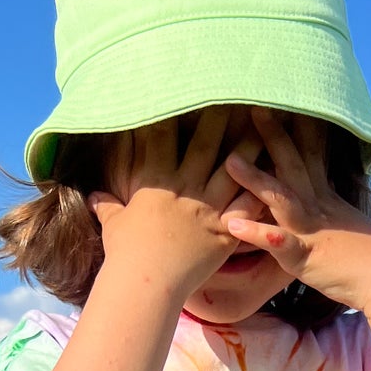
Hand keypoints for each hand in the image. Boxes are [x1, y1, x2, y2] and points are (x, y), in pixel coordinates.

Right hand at [86, 106, 266, 297]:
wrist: (144, 285)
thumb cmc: (125, 255)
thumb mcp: (113, 224)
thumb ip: (107, 205)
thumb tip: (93, 195)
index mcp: (154, 181)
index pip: (160, 135)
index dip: (169, 109)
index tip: (178, 86)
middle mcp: (183, 189)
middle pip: (203, 143)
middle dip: (217, 114)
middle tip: (232, 89)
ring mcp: (206, 210)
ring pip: (231, 169)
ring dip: (248, 144)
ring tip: (262, 123)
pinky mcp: (223, 233)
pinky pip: (247, 207)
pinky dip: (262, 190)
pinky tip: (277, 174)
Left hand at [222, 109, 370, 311]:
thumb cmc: (367, 257)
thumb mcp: (344, 223)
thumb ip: (325, 206)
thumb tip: (318, 191)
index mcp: (324, 197)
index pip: (309, 153)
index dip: (296, 127)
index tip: (280, 99)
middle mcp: (316, 207)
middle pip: (293, 164)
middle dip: (273, 135)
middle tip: (253, 105)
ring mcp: (310, 229)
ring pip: (281, 198)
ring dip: (256, 179)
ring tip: (230, 161)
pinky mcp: (304, 256)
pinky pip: (278, 243)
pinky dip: (257, 233)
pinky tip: (233, 225)